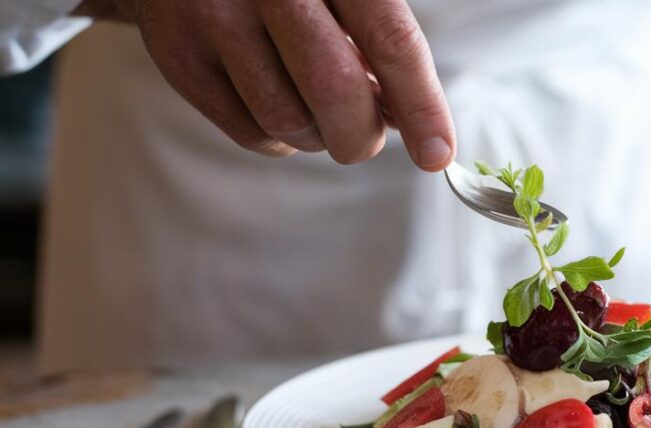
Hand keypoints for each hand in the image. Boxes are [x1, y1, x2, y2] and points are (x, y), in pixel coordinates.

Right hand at [81, 0, 454, 167]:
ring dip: (318, 136)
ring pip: (289, 122)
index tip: (439, 154)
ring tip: (316, 106)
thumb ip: (380, 37)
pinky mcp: (179, 56)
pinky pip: (250, 133)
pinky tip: (281, 102)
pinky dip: (279, 138)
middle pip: (336, 91)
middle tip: (366, 136)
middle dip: (362, 134)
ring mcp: (214, 18)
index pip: (390, 40)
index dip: (421, 106)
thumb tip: (410, 120)